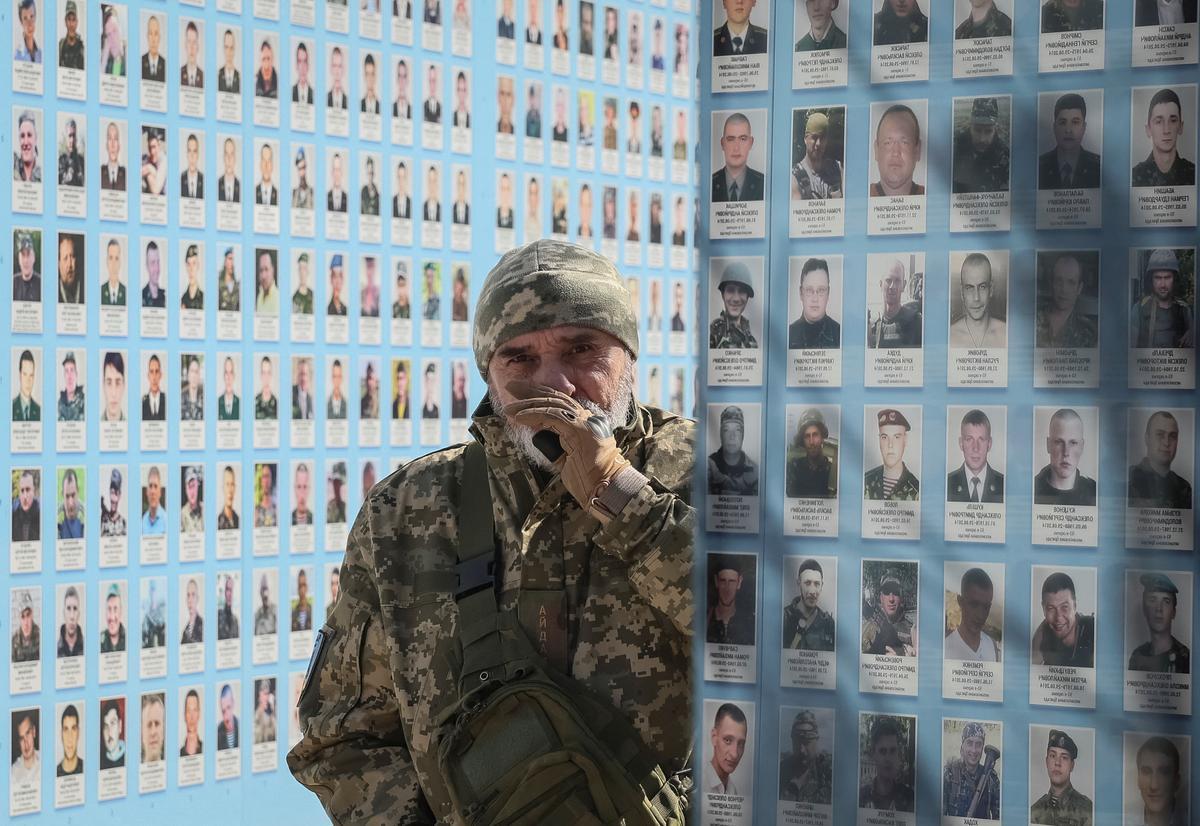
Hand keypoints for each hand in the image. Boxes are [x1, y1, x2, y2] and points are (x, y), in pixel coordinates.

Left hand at [502, 381, 631, 518]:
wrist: (605, 489)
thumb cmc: (589, 480)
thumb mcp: (568, 460)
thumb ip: (555, 447)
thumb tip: (538, 437)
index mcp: (585, 423)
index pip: (561, 403)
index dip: (540, 397)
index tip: (520, 396)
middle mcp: (586, 418)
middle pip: (556, 398)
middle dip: (532, 391)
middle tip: (511, 386)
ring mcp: (584, 422)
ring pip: (552, 404)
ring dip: (527, 404)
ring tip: (509, 408)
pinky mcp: (579, 429)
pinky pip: (552, 416)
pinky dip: (534, 415)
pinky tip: (519, 417)